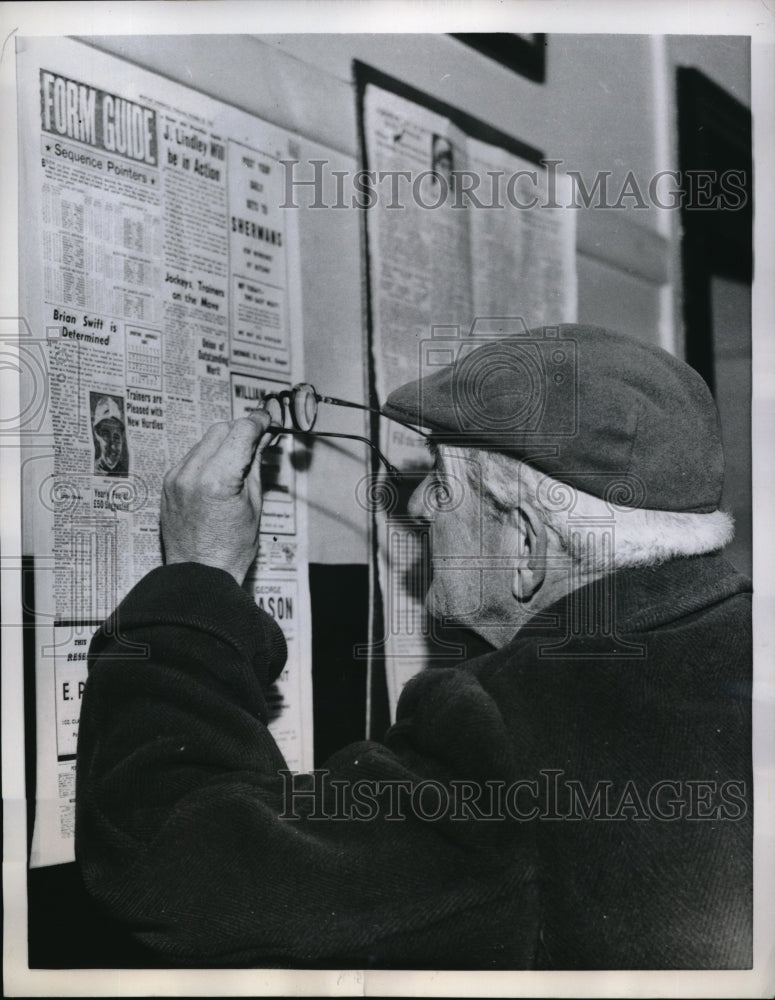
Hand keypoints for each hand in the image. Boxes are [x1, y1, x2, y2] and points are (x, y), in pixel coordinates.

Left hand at [161, 411, 272, 583]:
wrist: (199, 573)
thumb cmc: (231, 548)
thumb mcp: (254, 505)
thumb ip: (254, 465)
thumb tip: (261, 439)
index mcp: (218, 479)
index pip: (241, 431)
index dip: (258, 422)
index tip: (266, 421)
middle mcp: (193, 473)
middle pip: (221, 429)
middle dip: (240, 431)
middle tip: (255, 442)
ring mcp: (176, 477)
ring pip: (204, 441)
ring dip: (223, 444)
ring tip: (236, 461)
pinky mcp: (168, 483)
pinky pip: (191, 457)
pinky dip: (206, 458)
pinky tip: (217, 474)